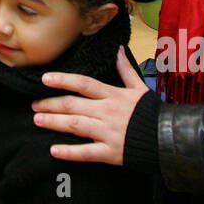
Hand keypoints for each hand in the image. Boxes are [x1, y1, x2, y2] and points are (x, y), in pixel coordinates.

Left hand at [32, 47, 147, 165]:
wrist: (170, 138)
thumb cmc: (153, 113)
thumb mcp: (140, 88)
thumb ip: (126, 70)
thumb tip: (119, 51)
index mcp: (113, 95)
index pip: (84, 84)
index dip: (63, 80)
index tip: (45, 79)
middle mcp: (107, 112)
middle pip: (73, 105)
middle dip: (51, 104)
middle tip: (34, 106)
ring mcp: (108, 132)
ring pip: (75, 125)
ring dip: (54, 122)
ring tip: (38, 120)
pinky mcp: (111, 152)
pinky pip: (86, 152)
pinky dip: (69, 152)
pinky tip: (54, 150)